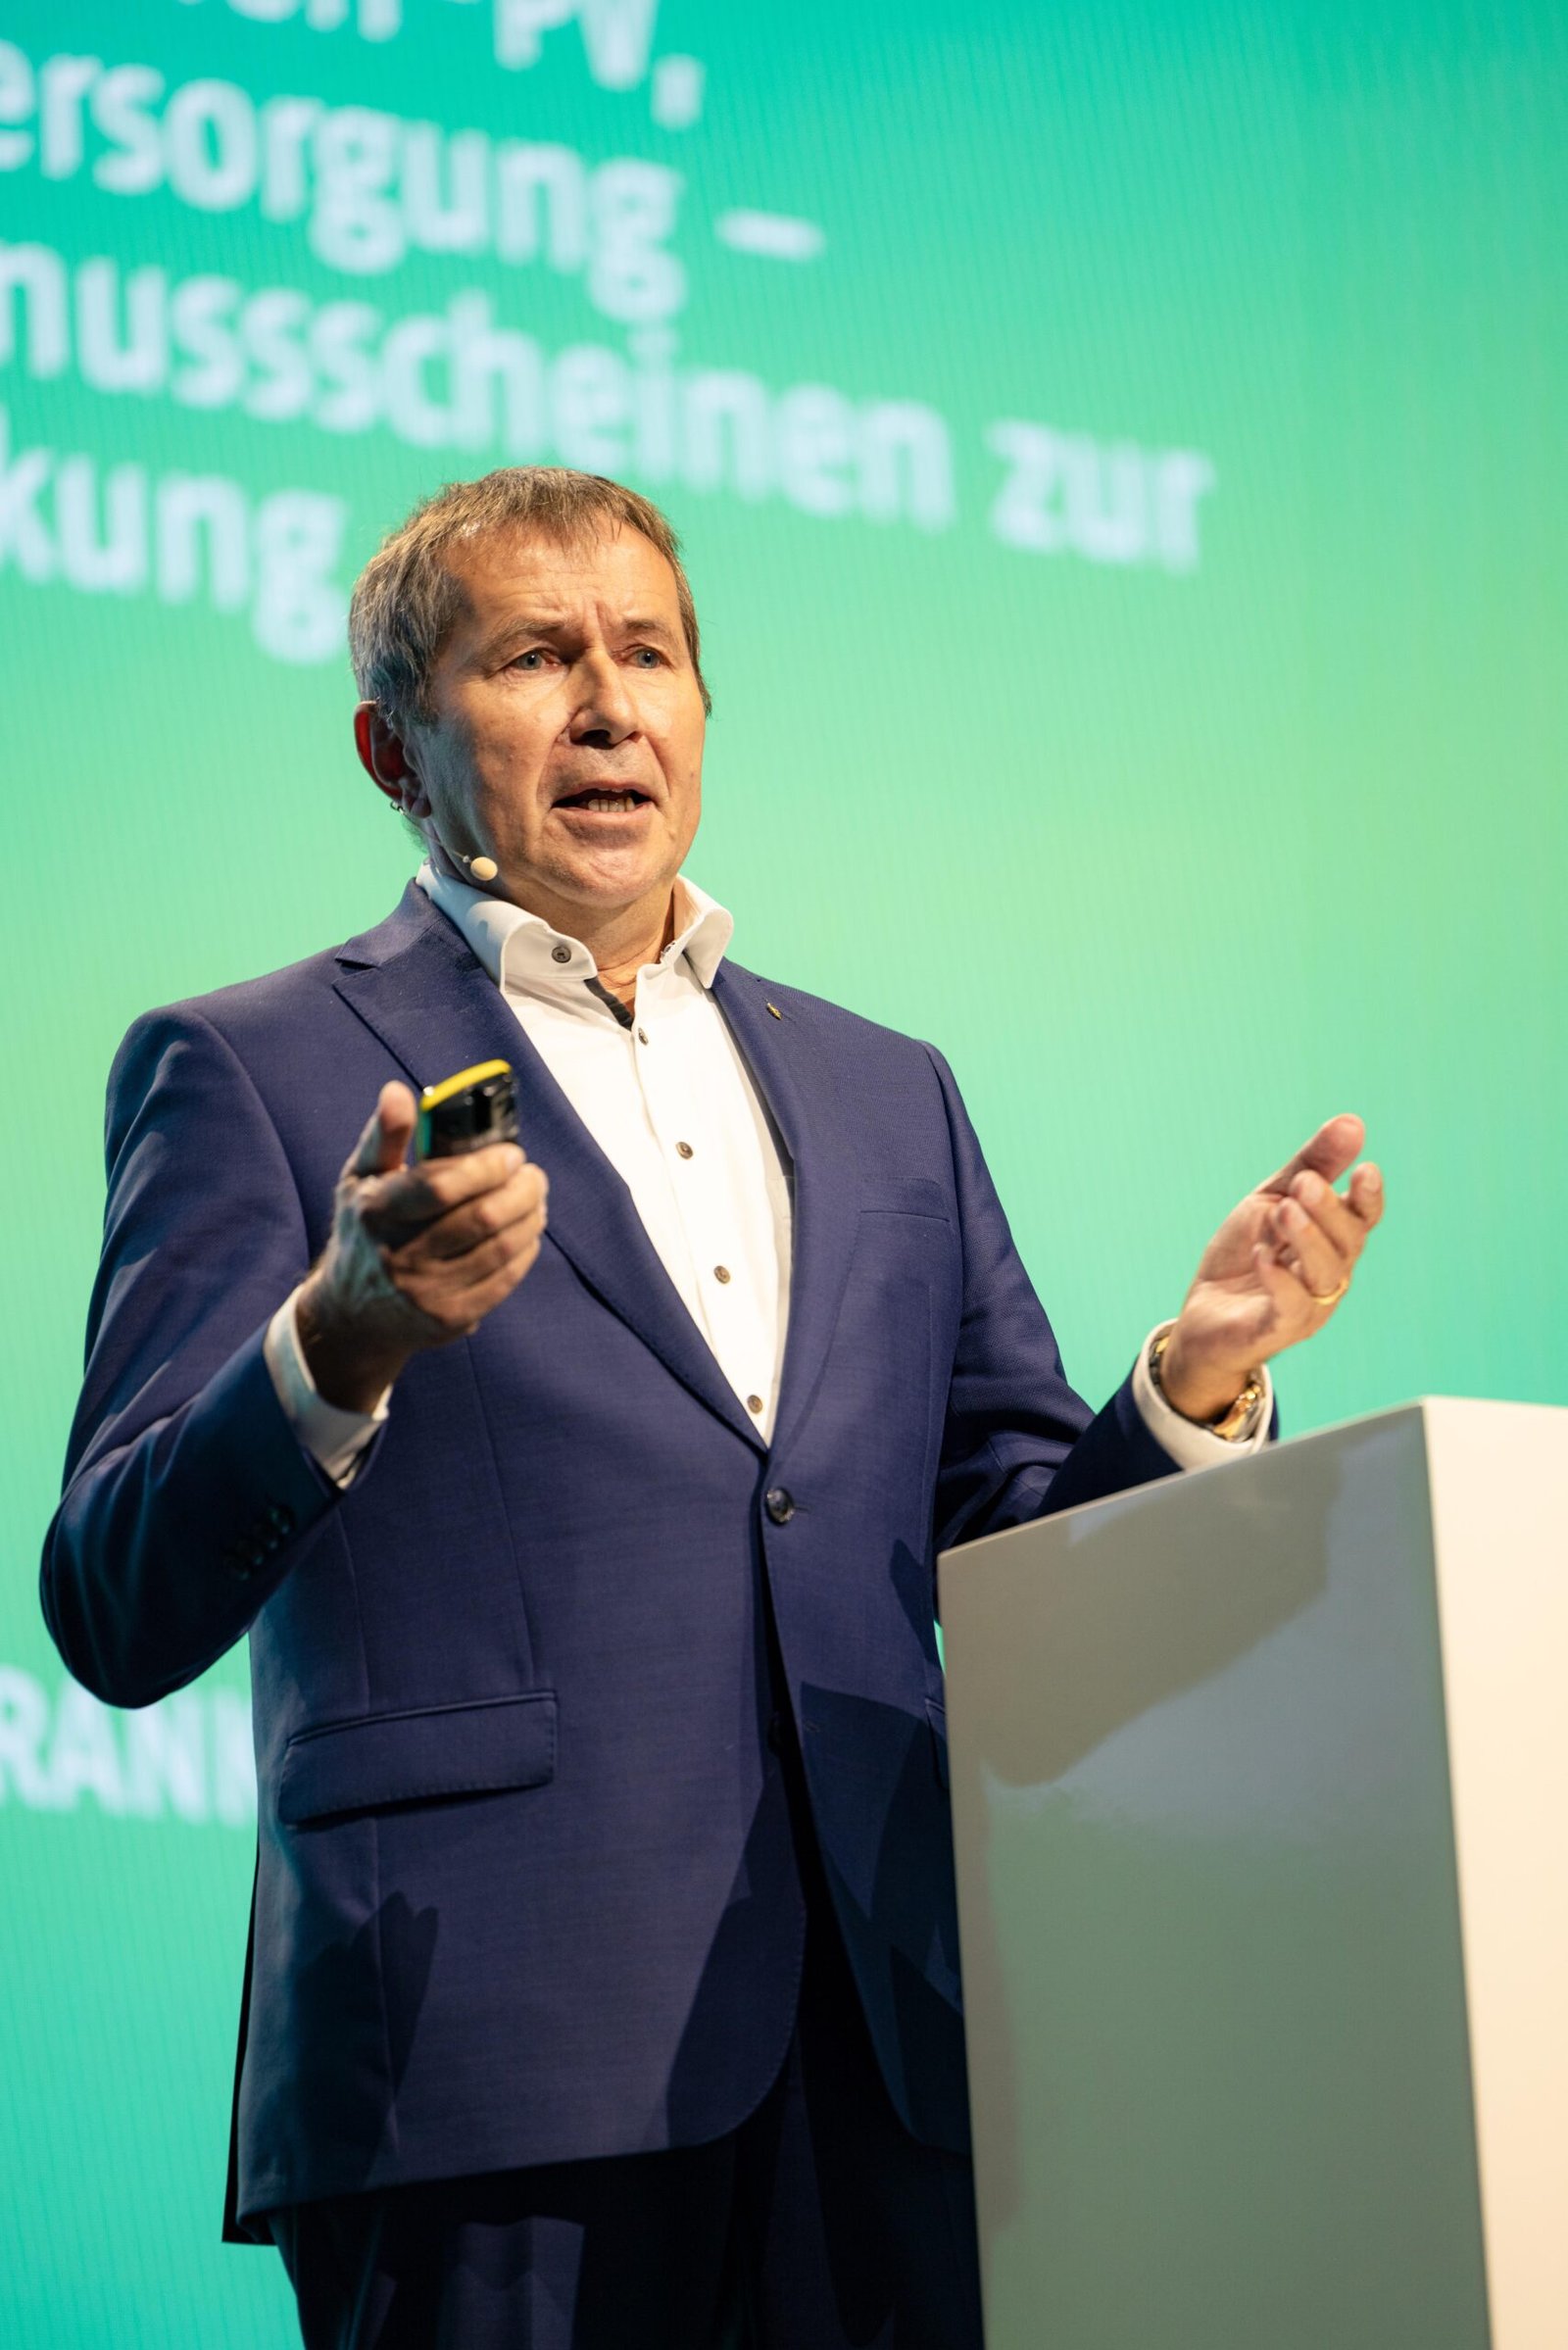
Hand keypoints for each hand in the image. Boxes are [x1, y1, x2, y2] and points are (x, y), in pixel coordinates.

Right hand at [296, 1082, 548, 1411]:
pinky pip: (504, 1279)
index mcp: (376, 1213)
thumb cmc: (365, 1231)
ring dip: (529, 1217)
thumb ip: (385, 1134)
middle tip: (533, 1175)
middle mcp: (399, 1256)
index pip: (441, 1187)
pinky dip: (524, 1250)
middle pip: (482, 1218)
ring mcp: (425, 1293)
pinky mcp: (450, 1318)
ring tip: (535, 1199)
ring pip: (500, 1248)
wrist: (352, 1314)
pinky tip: (527, 1232)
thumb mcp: (362, 1180)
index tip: (511, 1154)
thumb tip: (398, 1091)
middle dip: (521, 1190)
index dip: (487, 1167)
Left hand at [1159, 1114, 1383, 1423]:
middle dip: (1328, 1209)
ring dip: (1308, 1238)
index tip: (1366, 1170)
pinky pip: (1292, 1307)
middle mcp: (1329, 1273)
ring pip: (1327, 1273)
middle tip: (1303, 1184)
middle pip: (1347, 1241)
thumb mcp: (1271, 1200)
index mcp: (1331, 1240)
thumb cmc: (1244, 1256)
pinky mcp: (1278, 1328)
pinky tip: (1263, 1255)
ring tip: (1284, 1211)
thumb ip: (1311, 1165)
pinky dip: (1281, 1280)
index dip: (1368, 1197)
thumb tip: (1352, 1122)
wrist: (1205, 1315)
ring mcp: (1309, 1305)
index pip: (1363, 1218)